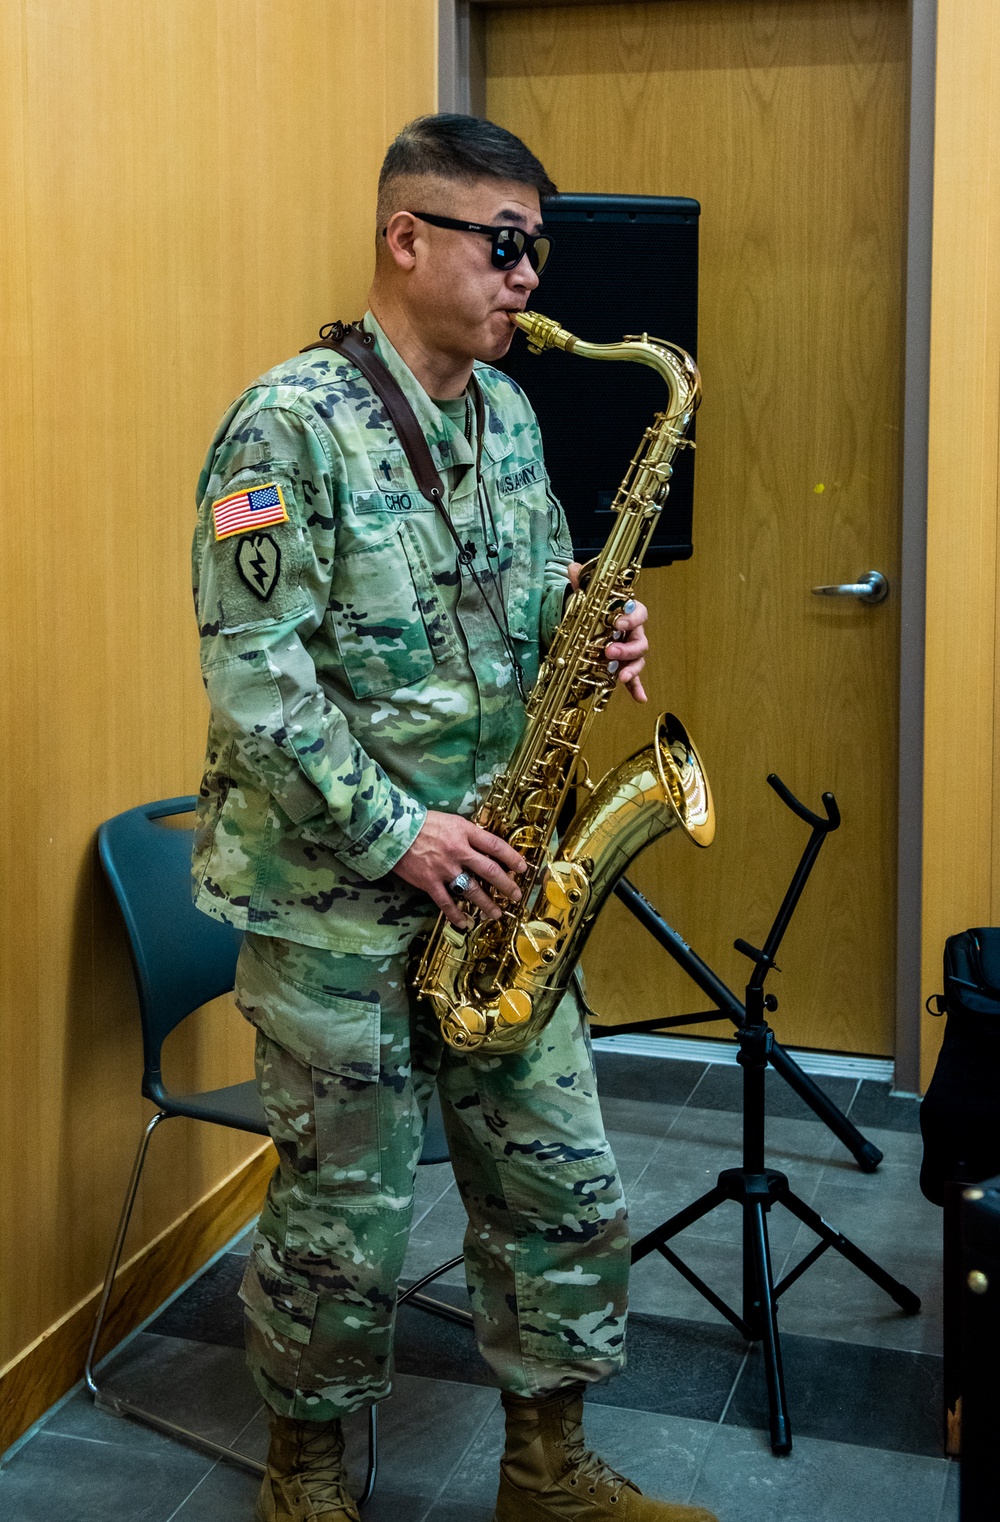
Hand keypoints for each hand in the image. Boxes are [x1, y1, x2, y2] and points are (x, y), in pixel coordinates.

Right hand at [393, 810, 526, 927]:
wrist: (392, 830)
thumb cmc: (422, 824)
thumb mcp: (450, 821)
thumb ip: (468, 834)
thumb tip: (486, 847)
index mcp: (465, 832)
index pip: (495, 845)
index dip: (511, 858)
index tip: (523, 868)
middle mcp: (458, 851)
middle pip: (489, 870)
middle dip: (506, 885)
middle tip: (516, 895)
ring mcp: (444, 868)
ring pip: (472, 889)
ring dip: (486, 904)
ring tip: (496, 914)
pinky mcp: (429, 882)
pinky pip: (446, 902)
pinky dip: (456, 914)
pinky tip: (464, 923)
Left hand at [567, 562, 649, 703]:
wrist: (587, 624)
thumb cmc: (593, 610)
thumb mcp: (585, 595)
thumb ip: (583, 583)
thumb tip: (573, 567)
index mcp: (627, 613)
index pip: (638, 612)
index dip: (631, 617)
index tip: (618, 622)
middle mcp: (632, 633)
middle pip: (640, 641)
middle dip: (627, 648)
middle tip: (610, 652)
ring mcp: (629, 652)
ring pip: (638, 660)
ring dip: (631, 669)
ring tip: (621, 677)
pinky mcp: (623, 667)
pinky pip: (633, 679)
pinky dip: (636, 688)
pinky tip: (640, 699)